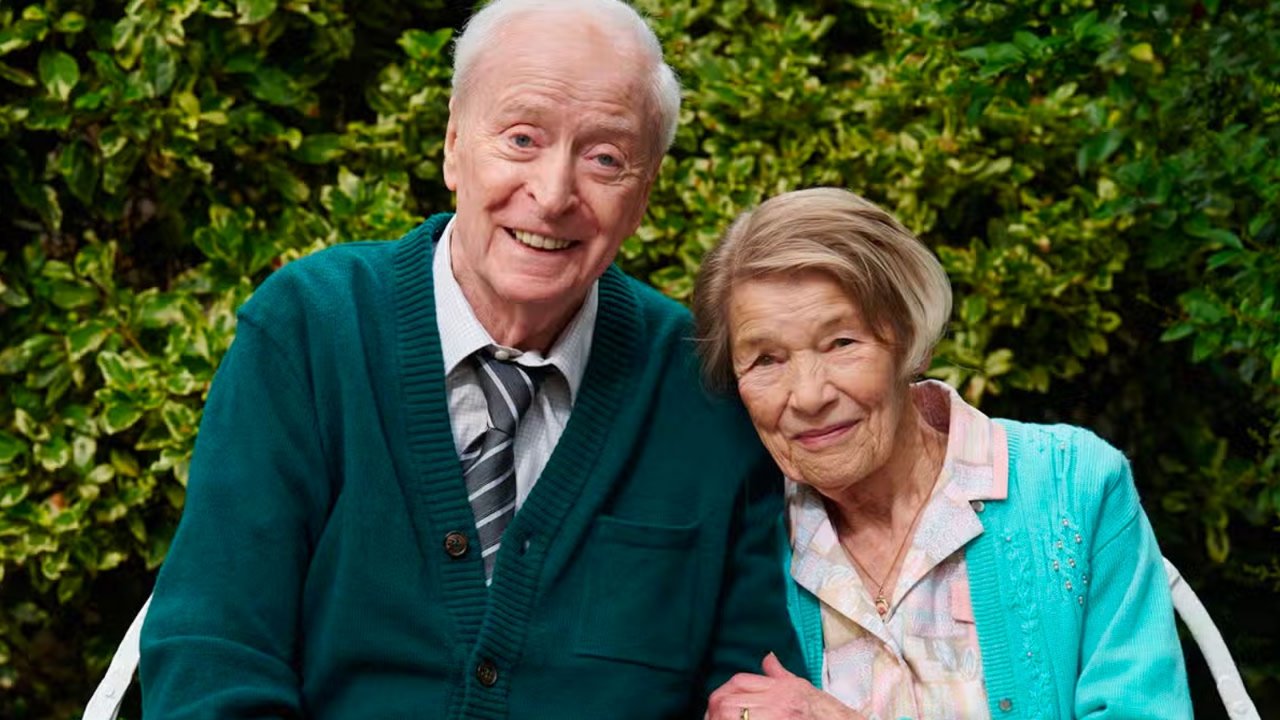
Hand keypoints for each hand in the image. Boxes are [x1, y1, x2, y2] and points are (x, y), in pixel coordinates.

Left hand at [705, 653, 864, 719]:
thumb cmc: (824, 711)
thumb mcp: (802, 688)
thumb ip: (780, 674)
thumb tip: (768, 657)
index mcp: (781, 689)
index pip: (739, 682)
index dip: (724, 691)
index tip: (717, 702)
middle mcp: (777, 704)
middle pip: (728, 701)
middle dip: (716, 709)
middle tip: (711, 716)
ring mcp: (775, 718)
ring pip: (730, 716)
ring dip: (719, 719)